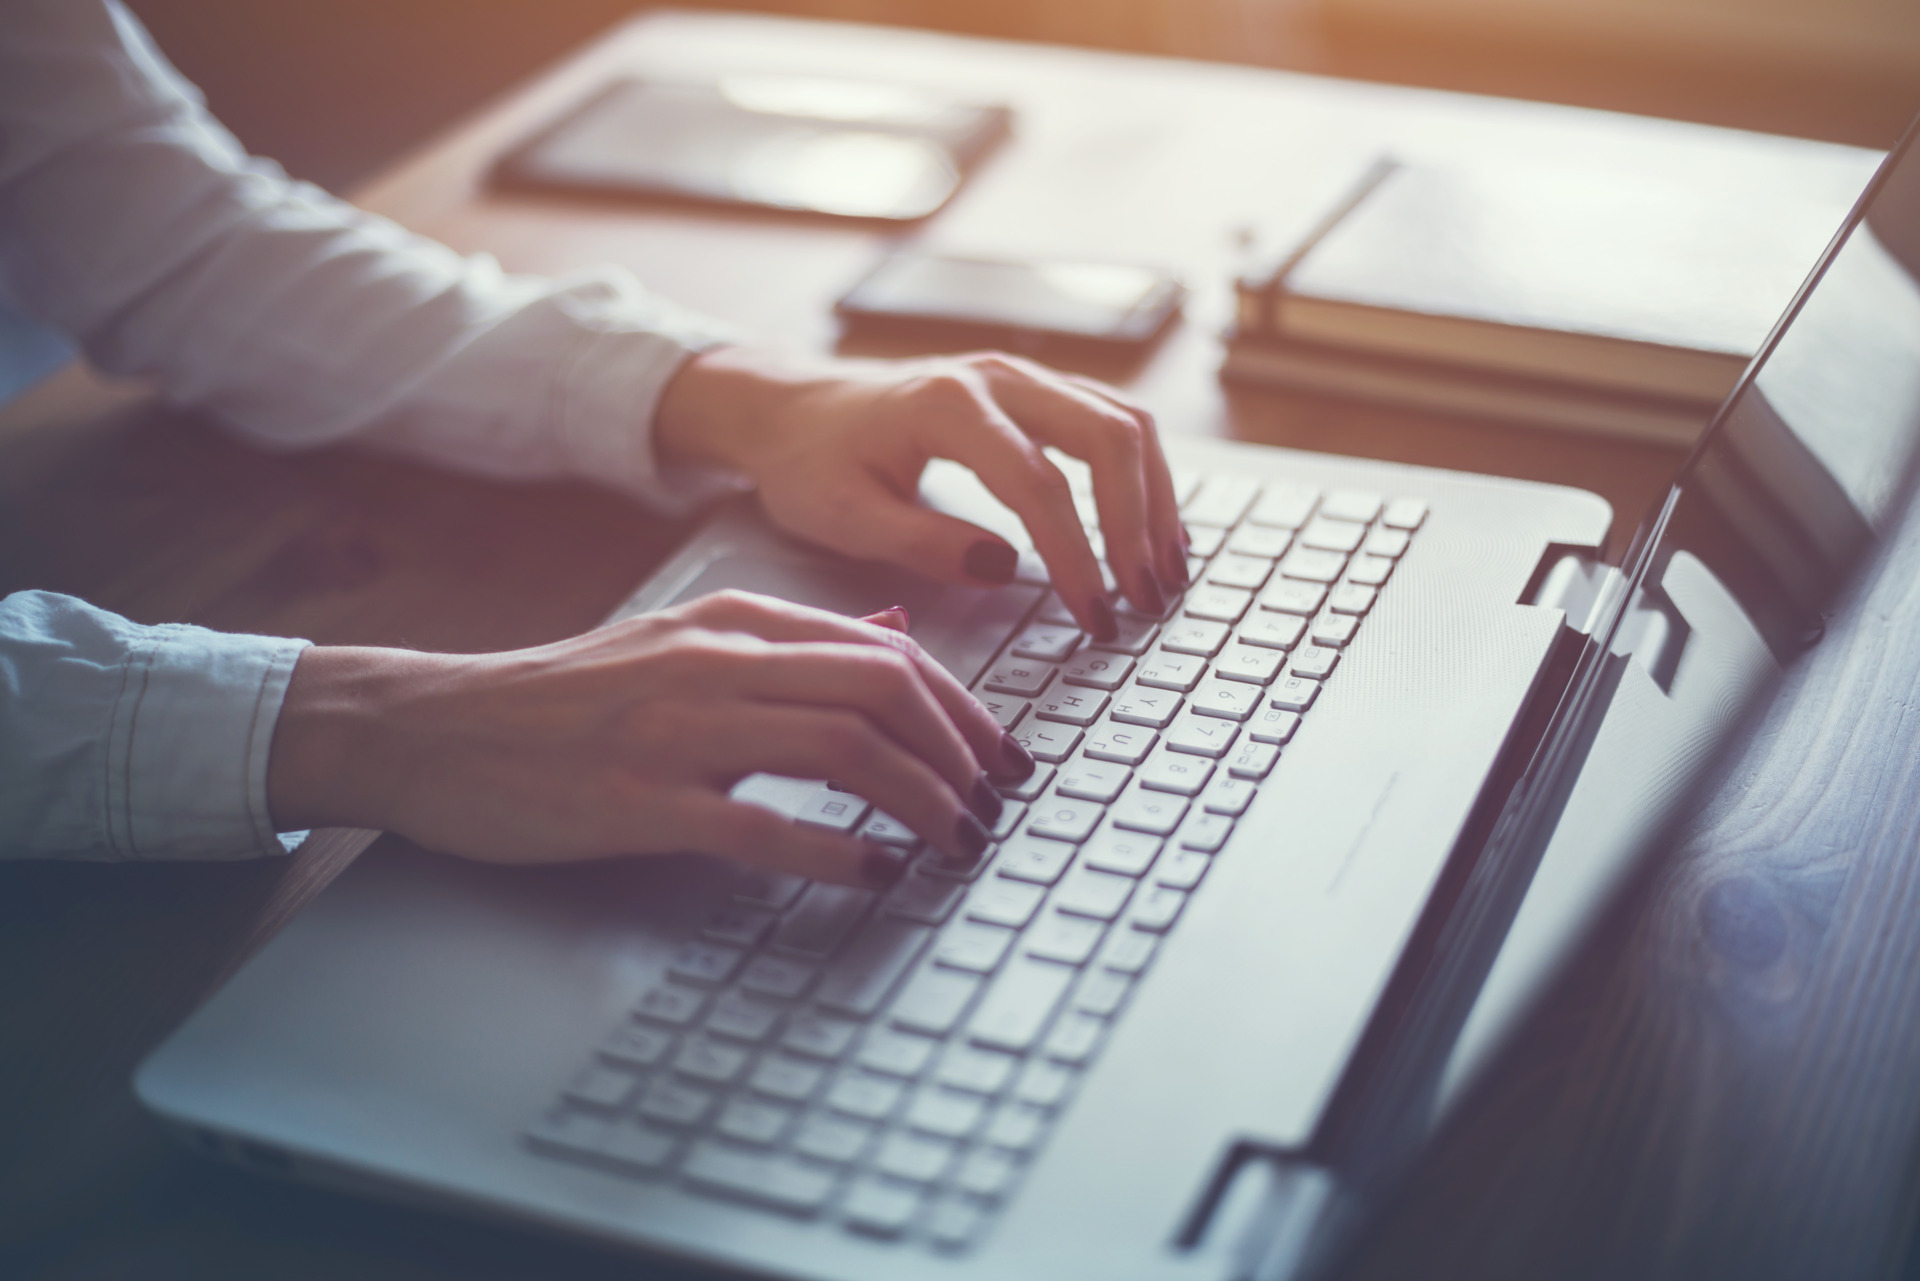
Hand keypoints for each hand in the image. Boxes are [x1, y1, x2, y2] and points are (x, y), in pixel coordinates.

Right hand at [265, 592, 1035, 886]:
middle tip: (994, 807)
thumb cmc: (566, 696)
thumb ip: (791, 642)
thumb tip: (892, 638)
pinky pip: (763, 824)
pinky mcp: (641, 802)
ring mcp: (679, 731)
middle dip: (961, 752)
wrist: (438, 726)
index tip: (1000, 759)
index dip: (963, 709)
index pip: (888, 652)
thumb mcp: (683, 642)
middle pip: (884, 691)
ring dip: (921, 801)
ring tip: (956, 843)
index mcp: (734, 623)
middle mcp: (718, 664)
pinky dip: (836, 851)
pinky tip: (876, 873)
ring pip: (842, 749)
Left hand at [654, 347, 1188, 639]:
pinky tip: (1152, 530)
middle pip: (1107, 436)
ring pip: (1123, 422)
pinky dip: (1143, 476)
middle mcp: (997, 377)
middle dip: (1137, 523)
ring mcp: (1022, 376)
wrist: (794, 407)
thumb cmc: (811, 462)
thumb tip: (1004, 568)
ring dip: (1155, 497)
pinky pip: (1112, 421)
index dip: (1076, 555)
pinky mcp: (1035, 392)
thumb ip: (921, 543)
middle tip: (1145, 598)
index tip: (1094, 615)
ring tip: (1166, 572)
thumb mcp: (842, 516)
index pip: (1039, 483)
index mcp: (946, 406)